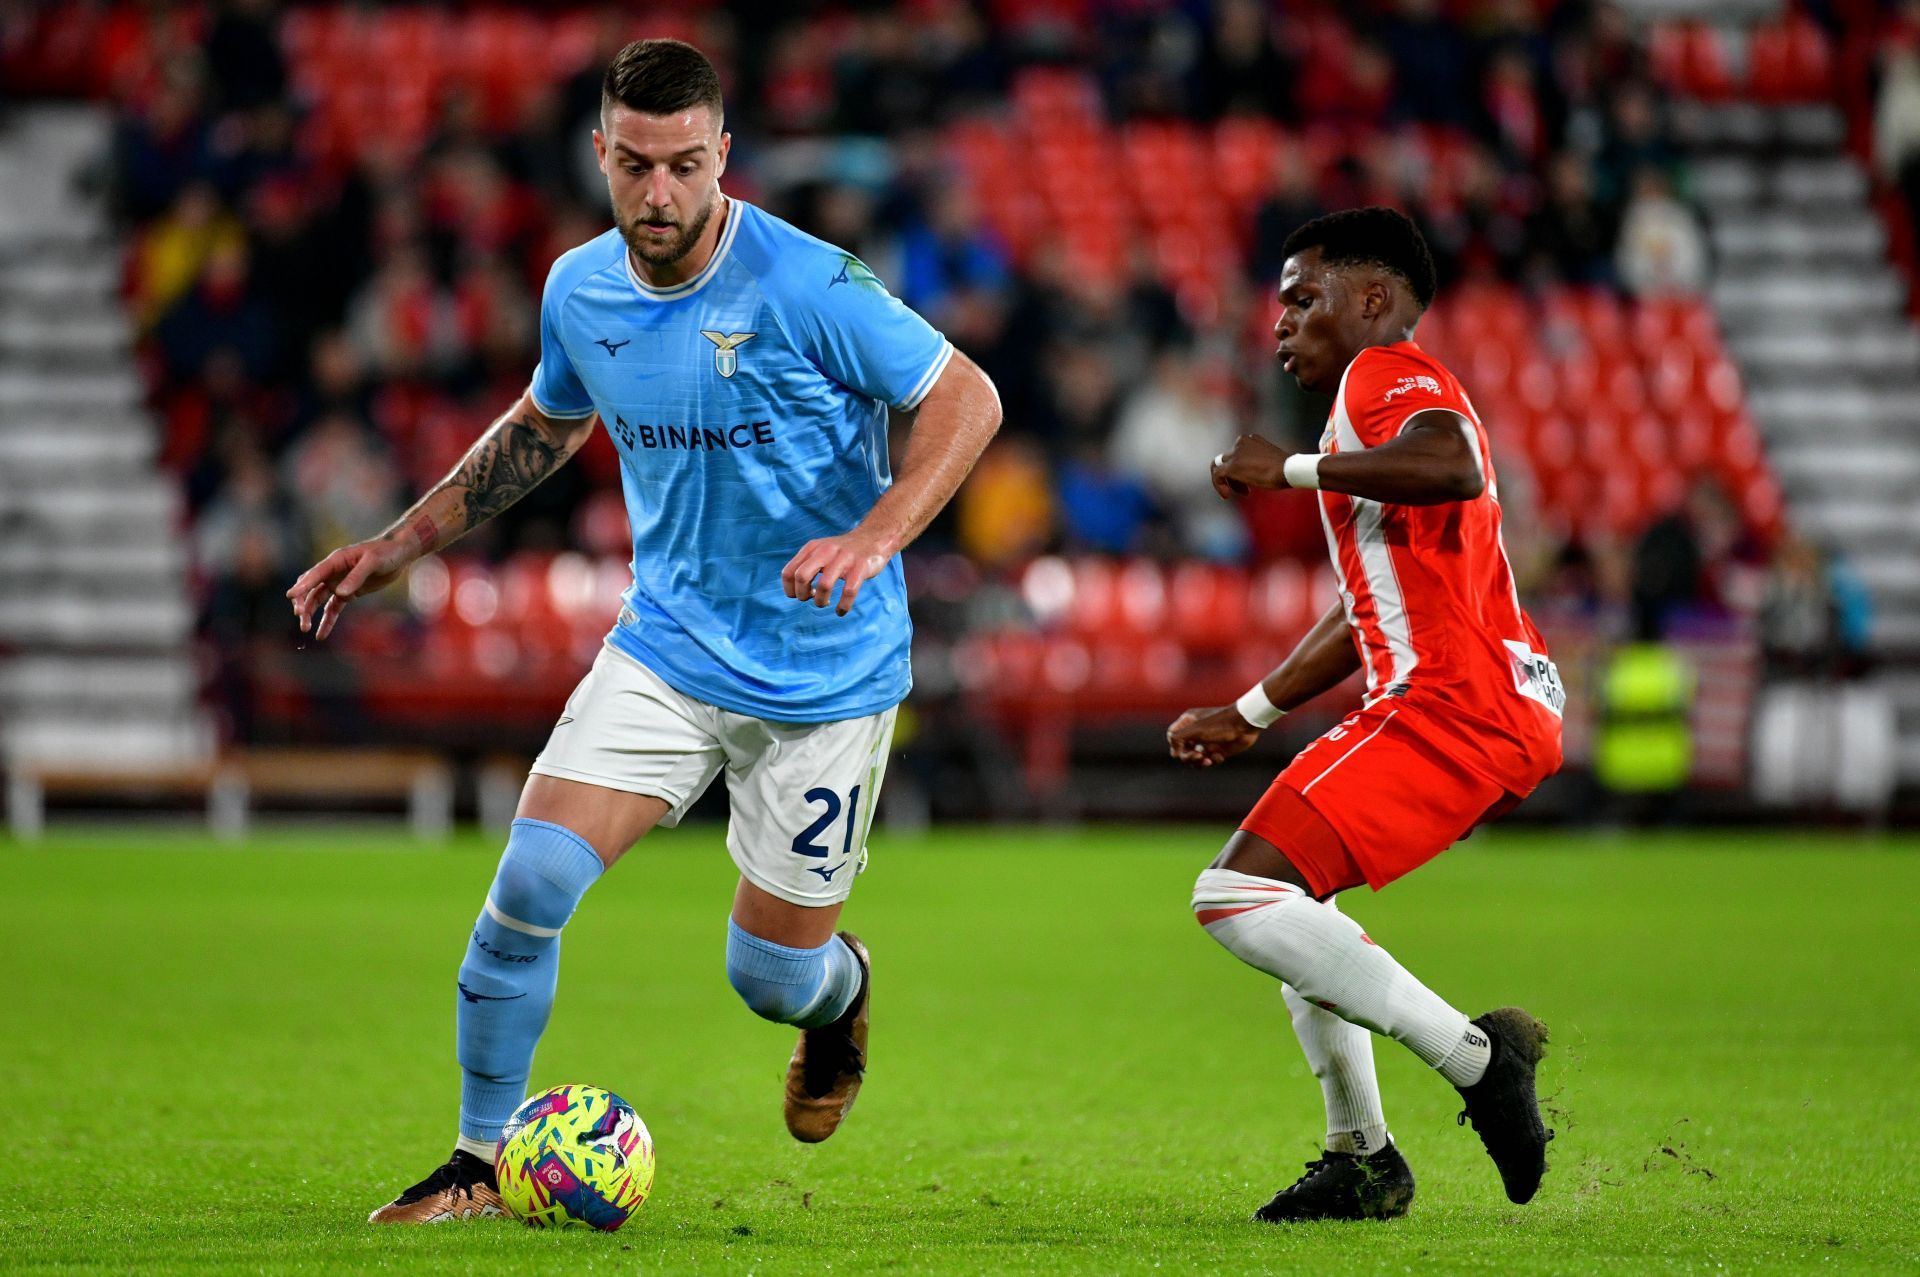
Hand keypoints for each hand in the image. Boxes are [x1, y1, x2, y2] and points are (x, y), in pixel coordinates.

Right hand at [286, 536, 414, 638]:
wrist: (399, 553)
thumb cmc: (386, 552)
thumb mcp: (373, 562)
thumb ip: (356, 577)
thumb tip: (340, 593)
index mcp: (336, 560)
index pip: (315, 574)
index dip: (302, 585)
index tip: (290, 595)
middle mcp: (333, 572)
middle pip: (310, 588)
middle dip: (303, 603)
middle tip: (301, 618)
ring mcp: (339, 583)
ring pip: (318, 599)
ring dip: (310, 613)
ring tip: (305, 629)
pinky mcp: (348, 593)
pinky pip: (333, 608)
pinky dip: (327, 620)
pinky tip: (320, 635)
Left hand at [781, 529, 891, 616]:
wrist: (873, 538)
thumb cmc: (843, 552)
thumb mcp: (821, 551)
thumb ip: (806, 565)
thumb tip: (794, 592)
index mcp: (812, 548)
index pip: (788, 572)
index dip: (790, 590)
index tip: (800, 595)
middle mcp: (826, 551)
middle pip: (801, 577)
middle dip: (802, 595)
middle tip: (810, 599)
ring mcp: (844, 559)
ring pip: (824, 586)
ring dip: (820, 601)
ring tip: (824, 603)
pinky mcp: (860, 568)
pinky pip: (848, 592)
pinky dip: (842, 606)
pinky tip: (841, 611)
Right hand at [1167, 705, 1262, 767]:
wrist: (1245, 726)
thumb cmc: (1219, 724)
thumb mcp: (1195, 729)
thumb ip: (1178, 738)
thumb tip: (1174, 754)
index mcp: (1188, 722)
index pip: (1173, 736)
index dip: (1175, 746)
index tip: (1181, 750)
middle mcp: (1195, 732)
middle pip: (1182, 751)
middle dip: (1189, 757)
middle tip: (1198, 756)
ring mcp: (1206, 742)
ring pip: (1194, 758)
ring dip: (1199, 762)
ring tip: (1207, 761)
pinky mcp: (1217, 750)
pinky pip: (1208, 761)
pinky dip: (1212, 760)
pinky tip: (1220, 755)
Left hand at [1211, 434, 1293, 498]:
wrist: (1288, 469)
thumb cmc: (1286, 468)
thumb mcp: (1270, 459)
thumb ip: (1258, 460)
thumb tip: (1254, 471)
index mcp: (1250, 439)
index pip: (1237, 453)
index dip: (1242, 468)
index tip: (1251, 480)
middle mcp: (1240, 442)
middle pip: (1229, 460)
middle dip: (1236, 476)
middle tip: (1247, 489)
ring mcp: (1234, 454)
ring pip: (1222, 468)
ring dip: (1231, 482)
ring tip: (1244, 493)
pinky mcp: (1231, 467)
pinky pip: (1217, 476)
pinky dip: (1219, 486)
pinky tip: (1226, 496)